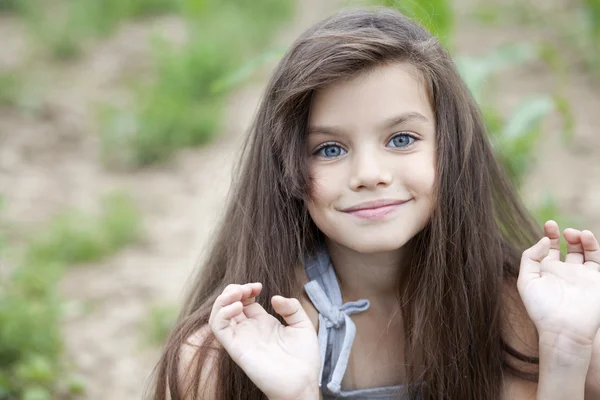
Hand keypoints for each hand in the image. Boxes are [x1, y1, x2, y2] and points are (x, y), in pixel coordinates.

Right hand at [209, 283, 319, 399]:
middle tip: (248, 288)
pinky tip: (238, 307)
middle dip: (233, 289)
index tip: (258, 286)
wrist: (303, 381)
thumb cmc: (304, 358)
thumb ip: (291, 307)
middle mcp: (249, 329)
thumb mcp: (302, 325)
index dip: (246, 289)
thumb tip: (274, 298)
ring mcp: (241, 338)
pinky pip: (218, 328)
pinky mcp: (236, 348)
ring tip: (238, 293)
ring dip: (223, 299)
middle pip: (228, 304)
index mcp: (263, 322)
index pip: (244, 300)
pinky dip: (222, 313)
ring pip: (218, 314)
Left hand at [517, 221, 599, 347]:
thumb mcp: (526, 280)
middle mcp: (564, 272)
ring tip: (574, 233)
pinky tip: (585, 237)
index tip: (549, 224)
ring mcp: (581, 276)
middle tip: (562, 230)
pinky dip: (593, 246)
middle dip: (566, 234)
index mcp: (546, 272)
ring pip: (584, 251)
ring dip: (580, 238)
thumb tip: (545, 240)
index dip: (549, 234)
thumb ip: (530, 257)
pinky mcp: (596, 280)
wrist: (564, 329)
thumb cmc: (541, 308)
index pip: (549, 248)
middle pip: (568, 247)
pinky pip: (596, 259)